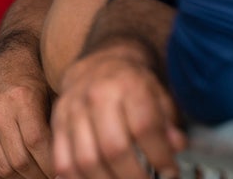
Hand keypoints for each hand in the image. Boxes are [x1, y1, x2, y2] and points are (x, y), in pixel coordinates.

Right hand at [0, 49, 53, 178]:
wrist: (5, 67)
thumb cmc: (36, 83)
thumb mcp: (53, 96)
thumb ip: (58, 128)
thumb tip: (68, 162)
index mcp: (20, 97)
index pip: (37, 142)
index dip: (52, 164)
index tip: (63, 172)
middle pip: (20, 160)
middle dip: (40, 176)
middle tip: (53, 178)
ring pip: (4, 168)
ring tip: (39, 176)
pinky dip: (7, 175)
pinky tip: (22, 172)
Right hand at [52, 45, 185, 178]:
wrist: (98, 64)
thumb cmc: (131, 84)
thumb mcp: (158, 94)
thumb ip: (168, 122)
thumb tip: (176, 146)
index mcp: (127, 84)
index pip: (144, 127)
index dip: (160, 155)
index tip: (170, 170)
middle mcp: (96, 95)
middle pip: (114, 148)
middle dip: (135, 176)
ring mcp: (71, 111)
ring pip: (86, 160)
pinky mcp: (57, 123)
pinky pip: (62, 161)